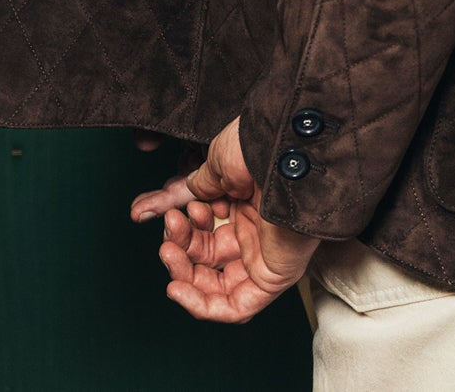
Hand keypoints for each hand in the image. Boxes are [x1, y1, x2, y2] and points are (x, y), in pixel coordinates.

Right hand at [129, 114, 318, 322]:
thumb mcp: (218, 165)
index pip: (207, 230)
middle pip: (208, 258)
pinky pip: (236, 306)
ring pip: (218, 285)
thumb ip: (196, 187)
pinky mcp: (272, 277)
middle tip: (168, 235)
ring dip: (186, 275)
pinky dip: (203, 305)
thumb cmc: (259, 149)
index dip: (185, 227)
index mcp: (245, 202)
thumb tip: (179, 198)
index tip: (173, 213)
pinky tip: (177, 288)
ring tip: (168, 251)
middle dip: (181, 248)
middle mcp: (254, 229)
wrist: (286, 153)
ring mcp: (263, 254)